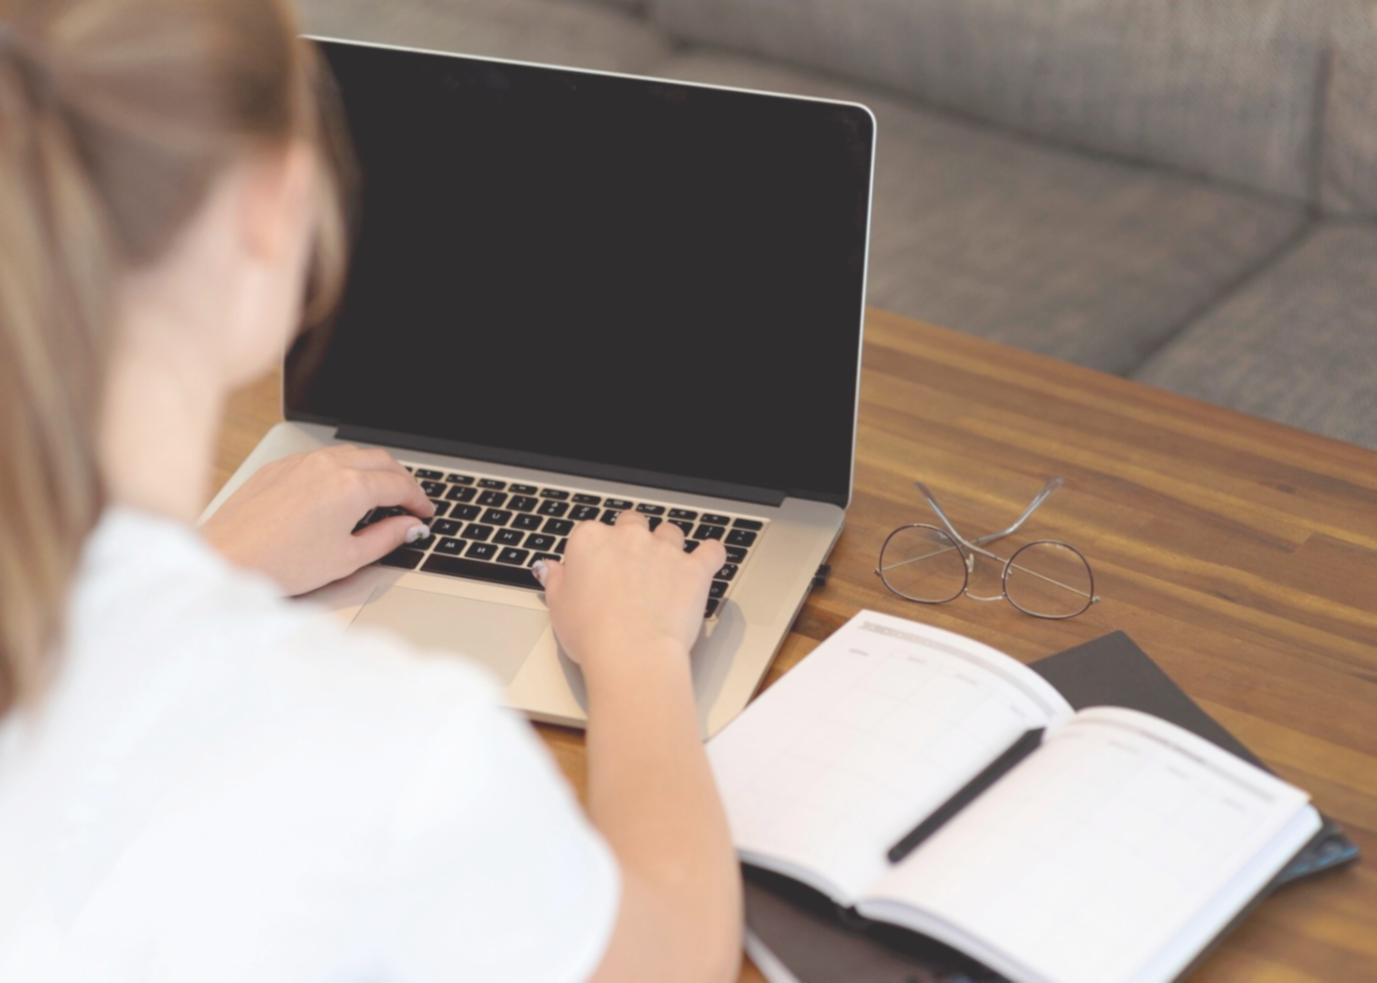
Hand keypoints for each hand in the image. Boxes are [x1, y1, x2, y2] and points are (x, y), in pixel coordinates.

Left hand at [201, 445, 433, 594]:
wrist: (225, 559)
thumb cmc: (280, 564)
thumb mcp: (347, 558)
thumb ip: (387, 538)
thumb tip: (409, 527)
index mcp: (351, 487)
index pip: (400, 484)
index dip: (418, 500)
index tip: (424, 513)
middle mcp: (328, 465)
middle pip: (381, 460)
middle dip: (401, 479)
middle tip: (409, 502)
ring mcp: (301, 462)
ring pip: (351, 454)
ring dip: (372, 470)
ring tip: (378, 495)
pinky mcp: (279, 467)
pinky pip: (321, 458)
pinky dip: (342, 469)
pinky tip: (339, 492)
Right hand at [536, 511, 726, 670]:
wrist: (631, 653)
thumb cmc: (593, 634)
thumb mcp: (558, 607)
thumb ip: (556, 580)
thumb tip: (550, 568)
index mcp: (590, 540)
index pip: (591, 532)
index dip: (595, 553)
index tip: (596, 572)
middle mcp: (628, 537)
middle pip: (632, 524)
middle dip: (632, 541)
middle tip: (630, 570)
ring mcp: (664, 550)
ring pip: (670, 532)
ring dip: (669, 546)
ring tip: (665, 571)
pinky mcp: (694, 569)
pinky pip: (711, 551)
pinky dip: (710, 555)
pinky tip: (707, 562)